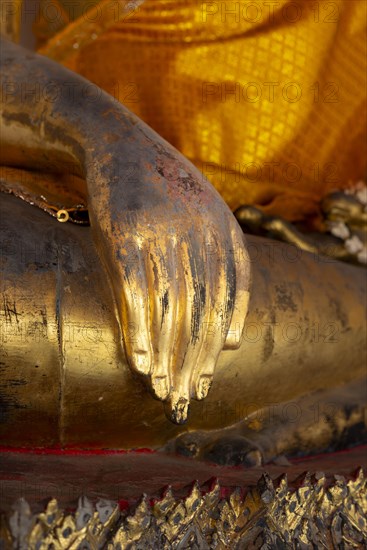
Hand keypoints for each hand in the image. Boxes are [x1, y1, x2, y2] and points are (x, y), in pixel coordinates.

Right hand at [88, 142, 250, 423]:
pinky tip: (140, 360)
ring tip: (163, 387)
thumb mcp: (204, 218)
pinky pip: (136, 289)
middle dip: (195, 357)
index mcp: (226, 229)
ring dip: (168, 353)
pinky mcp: (125, 231)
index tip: (213, 373)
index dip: (223, 338)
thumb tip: (234, 337)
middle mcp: (200, 230)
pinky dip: (140, 329)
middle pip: (204, 307)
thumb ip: (222, 268)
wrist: (121, 143)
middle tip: (187, 393)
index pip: (233, 295)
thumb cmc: (164, 192)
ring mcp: (163, 230)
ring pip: (171, 304)